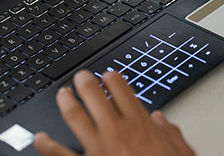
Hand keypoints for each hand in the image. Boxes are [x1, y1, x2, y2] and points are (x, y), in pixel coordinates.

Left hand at [34, 70, 195, 155]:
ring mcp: (97, 148)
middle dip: (86, 83)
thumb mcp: (183, 154)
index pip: (123, 91)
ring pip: (75, 116)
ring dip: (66, 102)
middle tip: (81, 77)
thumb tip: (162, 121)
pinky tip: (40, 138)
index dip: (113, 79)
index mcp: (141, 126)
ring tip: (62, 94)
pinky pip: (59, 153)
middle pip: (95, 96)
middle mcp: (116, 132)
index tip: (109, 76)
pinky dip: (46, 145)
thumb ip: (172, 135)